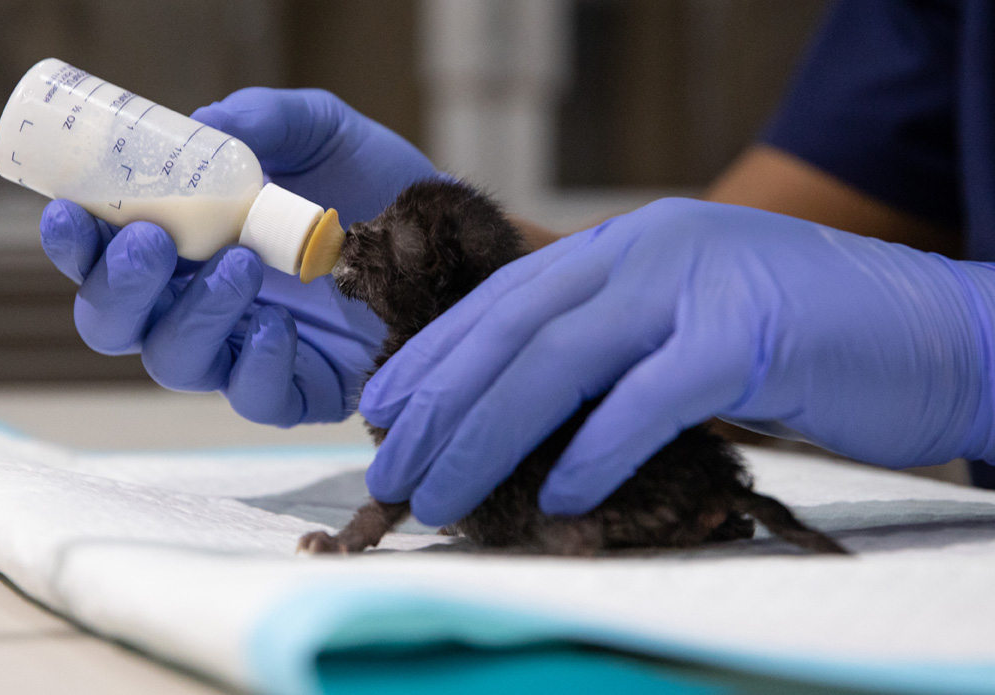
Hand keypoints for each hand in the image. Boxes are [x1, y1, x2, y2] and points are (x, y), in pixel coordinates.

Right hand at [41, 89, 439, 423]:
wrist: (453, 238)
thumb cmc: (380, 184)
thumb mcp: (325, 131)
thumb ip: (266, 121)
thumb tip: (204, 127)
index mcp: (194, 241)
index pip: (109, 253)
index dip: (78, 243)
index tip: (72, 214)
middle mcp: (207, 301)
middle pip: (119, 322)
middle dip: (120, 289)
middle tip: (151, 244)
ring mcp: (251, 350)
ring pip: (176, 363)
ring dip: (192, 319)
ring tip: (239, 270)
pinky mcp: (302, 390)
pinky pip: (256, 400)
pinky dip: (256, 368)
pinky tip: (281, 328)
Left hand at [359, 198, 994, 524]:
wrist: (936, 333)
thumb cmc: (803, 340)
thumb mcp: (686, 326)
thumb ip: (614, 349)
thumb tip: (521, 412)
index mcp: (626, 246)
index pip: (504, 300)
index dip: (435, 355)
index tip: (384, 409)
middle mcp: (648, 249)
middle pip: (512, 330)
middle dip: (441, 405)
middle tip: (395, 471)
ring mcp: (697, 284)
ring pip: (558, 361)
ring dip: (488, 435)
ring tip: (444, 495)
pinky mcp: (748, 335)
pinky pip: (646, 398)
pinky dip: (595, 451)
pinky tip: (557, 498)